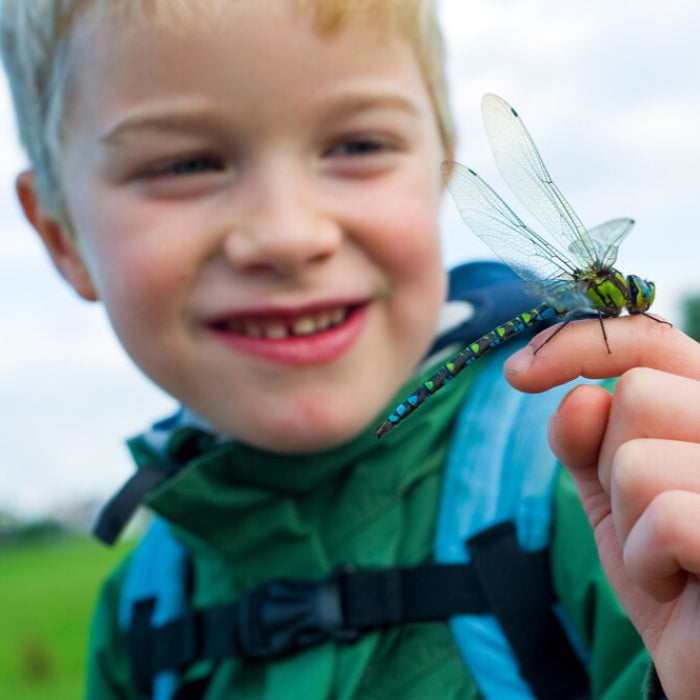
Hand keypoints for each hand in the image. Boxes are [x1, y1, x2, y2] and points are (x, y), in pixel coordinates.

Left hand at [505, 315, 699, 699]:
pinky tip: (679, 585)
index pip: (649, 341)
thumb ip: (588, 439)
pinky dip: (648, 563)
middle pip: (636, 395)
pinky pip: (664, 520)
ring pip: (637, 460)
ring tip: (667, 556)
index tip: (517, 373)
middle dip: (612, 463)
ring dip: (629, 521)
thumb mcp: (614, 494)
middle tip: (648, 516)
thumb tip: (578, 399)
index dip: (576, 345)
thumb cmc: (667, 570)